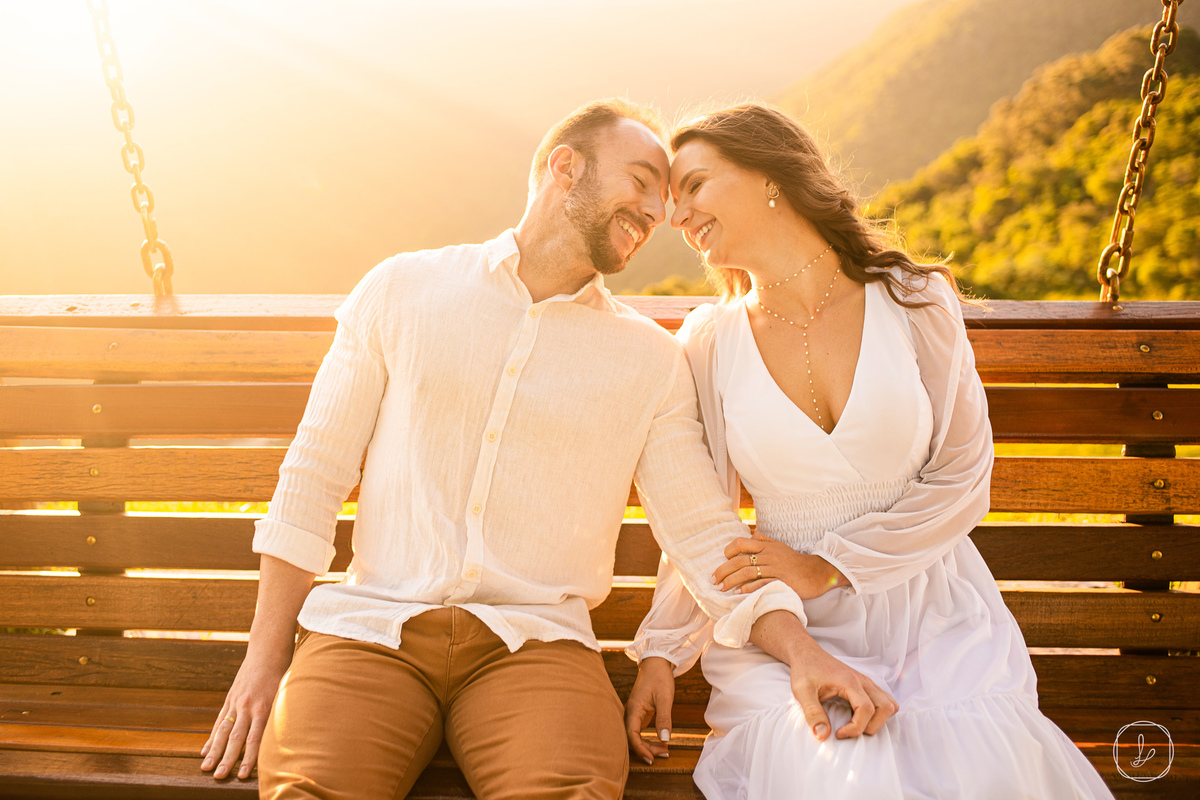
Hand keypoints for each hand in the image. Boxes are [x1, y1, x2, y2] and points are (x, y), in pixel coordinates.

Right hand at [200, 648, 290, 779]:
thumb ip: (279, 716)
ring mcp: (236, 702)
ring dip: (214, 751)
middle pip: (236, 738)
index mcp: (264, 707)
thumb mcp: (285, 694)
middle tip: (219, 777)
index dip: (249, 758)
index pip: (255, 739)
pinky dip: (212, 737)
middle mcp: (248, 707)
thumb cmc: (283, 674)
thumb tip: (280, 741)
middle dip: (227, 759)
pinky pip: (220, 721)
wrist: (268, 651)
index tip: (243, 775)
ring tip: (206, 768)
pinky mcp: (230, 699)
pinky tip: (205, 751)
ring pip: (223, 731)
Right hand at [624, 656, 674, 765]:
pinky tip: (660, 741)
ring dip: (649, 745)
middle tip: (664, 754)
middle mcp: (631, 713)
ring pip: (637, 735)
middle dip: (647, 749)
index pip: (632, 735)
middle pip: (633, 738)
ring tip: (665, 750)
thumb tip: (665, 739)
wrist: (656, 662)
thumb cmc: (659, 677)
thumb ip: (664, 719)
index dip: (640, 749)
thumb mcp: (664, 698)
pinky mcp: (640, 713)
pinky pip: (641, 730)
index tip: (652, 758)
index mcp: (633, 709)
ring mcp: (635, 713)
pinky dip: (650, 738)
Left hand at [714, 531, 847, 598]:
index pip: (741, 543)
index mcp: (766, 546)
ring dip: (731, 580)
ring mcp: (775, 568)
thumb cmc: (796, 561)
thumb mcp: (780, 547)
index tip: (723, 559)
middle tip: (714, 579)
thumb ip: (765, 541)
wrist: (817, 573)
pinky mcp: (781, 581)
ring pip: (747, 572)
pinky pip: (761, 583)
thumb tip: (752, 535)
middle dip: (723, 570)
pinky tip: (739, 592)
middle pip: (740, 560)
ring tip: (722, 588)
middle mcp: (768, 555)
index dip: (729, 550)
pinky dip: (748, 588)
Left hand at [788, 639, 897, 740]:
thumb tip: (823, 735)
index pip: (866, 709)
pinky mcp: (866, 685)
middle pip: (886, 708)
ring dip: (879, 720)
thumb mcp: (801, 692)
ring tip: (857, 724)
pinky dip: (879, 713)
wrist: (807, 654)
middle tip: (850, 730)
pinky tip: (859, 716)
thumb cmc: (805, 670)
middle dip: (871, 726)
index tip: (838, 733)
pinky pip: (884, 701)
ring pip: (890, 704)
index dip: (855, 728)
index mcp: (849, 682)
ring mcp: (867, 683)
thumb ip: (812, 713)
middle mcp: (863, 681)